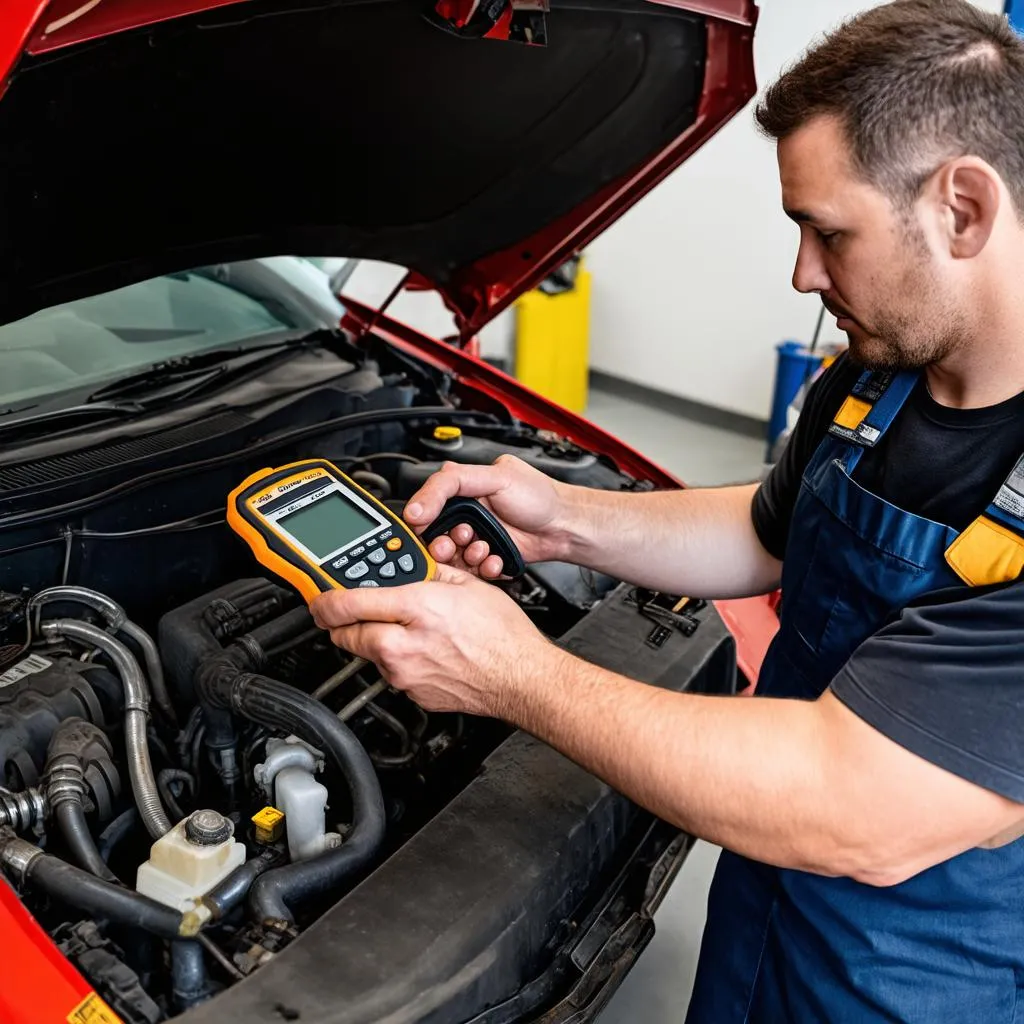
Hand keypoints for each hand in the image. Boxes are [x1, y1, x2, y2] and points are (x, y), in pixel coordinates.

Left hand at [309, 564, 555, 716]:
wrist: (522, 678)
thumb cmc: (504, 635)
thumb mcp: (467, 586)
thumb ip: (430, 574)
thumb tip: (409, 568)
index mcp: (416, 608)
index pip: (347, 604)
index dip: (323, 600)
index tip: (318, 598)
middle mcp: (403, 645)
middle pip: (344, 634)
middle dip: (339, 622)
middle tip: (344, 613)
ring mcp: (405, 674)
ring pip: (367, 654)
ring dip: (373, 640)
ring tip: (398, 629)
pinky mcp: (412, 694)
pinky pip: (391, 673)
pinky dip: (396, 660)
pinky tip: (420, 651)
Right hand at [403, 455, 571, 578]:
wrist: (565, 526)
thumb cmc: (539, 496)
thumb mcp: (495, 476)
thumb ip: (452, 483)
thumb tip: (418, 504)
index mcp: (463, 490)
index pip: (427, 506)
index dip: (423, 520)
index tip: (426, 528)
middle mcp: (467, 514)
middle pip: (436, 535)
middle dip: (445, 542)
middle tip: (460, 540)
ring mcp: (477, 537)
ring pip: (453, 556)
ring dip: (465, 556)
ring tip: (482, 548)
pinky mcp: (486, 558)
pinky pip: (472, 570)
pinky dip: (481, 568)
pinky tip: (493, 559)